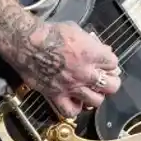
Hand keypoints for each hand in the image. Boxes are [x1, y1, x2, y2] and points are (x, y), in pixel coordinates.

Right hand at [3, 18, 120, 117]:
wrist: (26, 43)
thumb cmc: (49, 33)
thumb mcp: (75, 29)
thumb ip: (91, 42)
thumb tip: (100, 48)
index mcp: (91, 54)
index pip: (113, 63)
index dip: (110, 62)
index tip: (106, 61)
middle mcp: (85, 73)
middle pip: (111, 85)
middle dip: (111, 81)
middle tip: (105, 78)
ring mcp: (72, 86)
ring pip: (96, 101)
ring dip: (96, 95)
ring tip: (91, 90)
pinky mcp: (56, 95)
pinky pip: (71, 111)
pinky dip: (75, 108)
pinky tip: (75, 101)